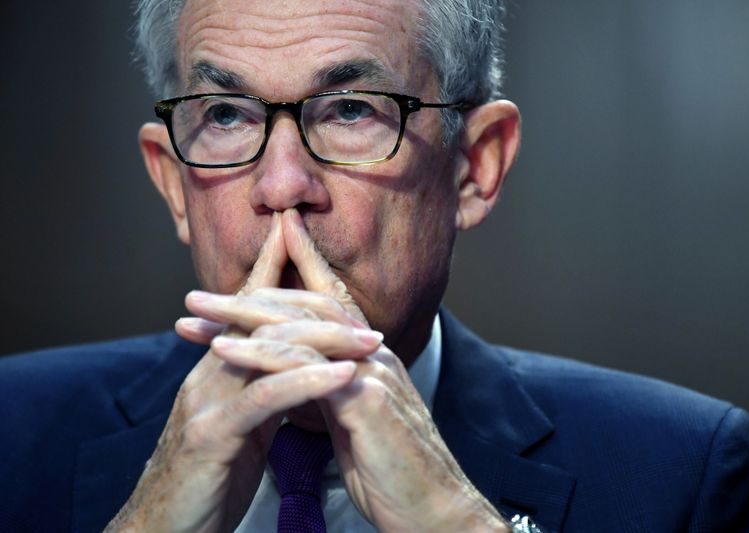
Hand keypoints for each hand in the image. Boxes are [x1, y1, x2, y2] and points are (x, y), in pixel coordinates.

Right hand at [106, 211, 376, 531]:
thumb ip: (262, 392)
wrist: (161, 532)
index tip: (296, 233)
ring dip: (323, 340)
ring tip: (369, 339)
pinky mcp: (210, 434)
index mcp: (216, 371)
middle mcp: (207, 374)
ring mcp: (205, 400)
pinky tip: (343, 376)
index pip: (248, 309)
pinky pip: (266, 399)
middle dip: (307, 295)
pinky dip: (308, 383)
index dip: (271, 268)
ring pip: (267, 351)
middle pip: (261, 319)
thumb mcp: (240, 428)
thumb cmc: (208, 479)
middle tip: (353, 293)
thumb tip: (296, 370)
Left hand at [179, 209, 507, 531]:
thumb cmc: (393, 473)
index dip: (293, 273)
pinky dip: (259, 353)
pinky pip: (304, 366)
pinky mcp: (366, 397)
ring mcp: (372, 370)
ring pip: (302, 327)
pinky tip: (224, 350)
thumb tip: (301, 380)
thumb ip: (331, 392)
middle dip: (252, 292)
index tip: (246, 269)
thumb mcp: (355, 422)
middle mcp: (373, 353)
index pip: (328, 303)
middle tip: (199, 295)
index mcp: (369, 357)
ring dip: (243, 315)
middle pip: (307, 305)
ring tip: (197, 312)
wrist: (433, 510)